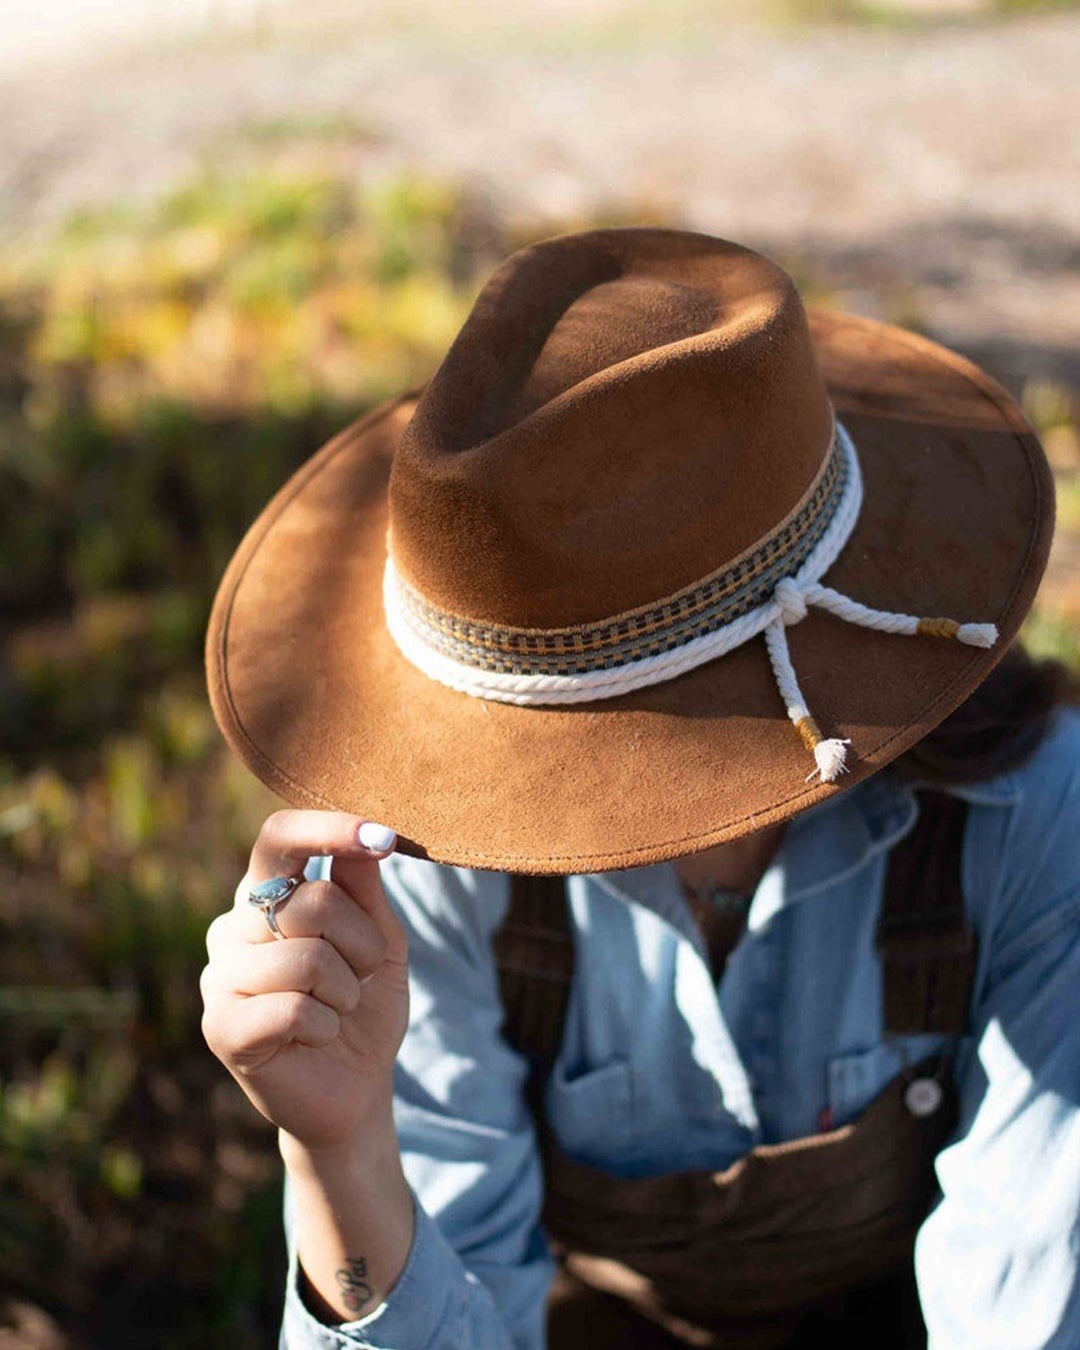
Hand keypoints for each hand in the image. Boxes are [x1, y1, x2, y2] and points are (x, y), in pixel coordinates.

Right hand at [200, 810, 408, 1152]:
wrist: (356, 1086)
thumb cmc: (364, 1002)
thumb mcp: (379, 939)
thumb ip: (364, 888)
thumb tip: (365, 834)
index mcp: (267, 892)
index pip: (280, 836)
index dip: (328, 829)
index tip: (383, 839)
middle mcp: (234, 925)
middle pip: (313, 901)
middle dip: (361, 943)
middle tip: (358, 975)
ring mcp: (220, 975)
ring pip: (308, 957)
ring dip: (345, 990)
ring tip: (334, 1009)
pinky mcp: (219, 1027)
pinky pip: (294, 1008)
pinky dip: (326, 1025)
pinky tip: (313, 1038)